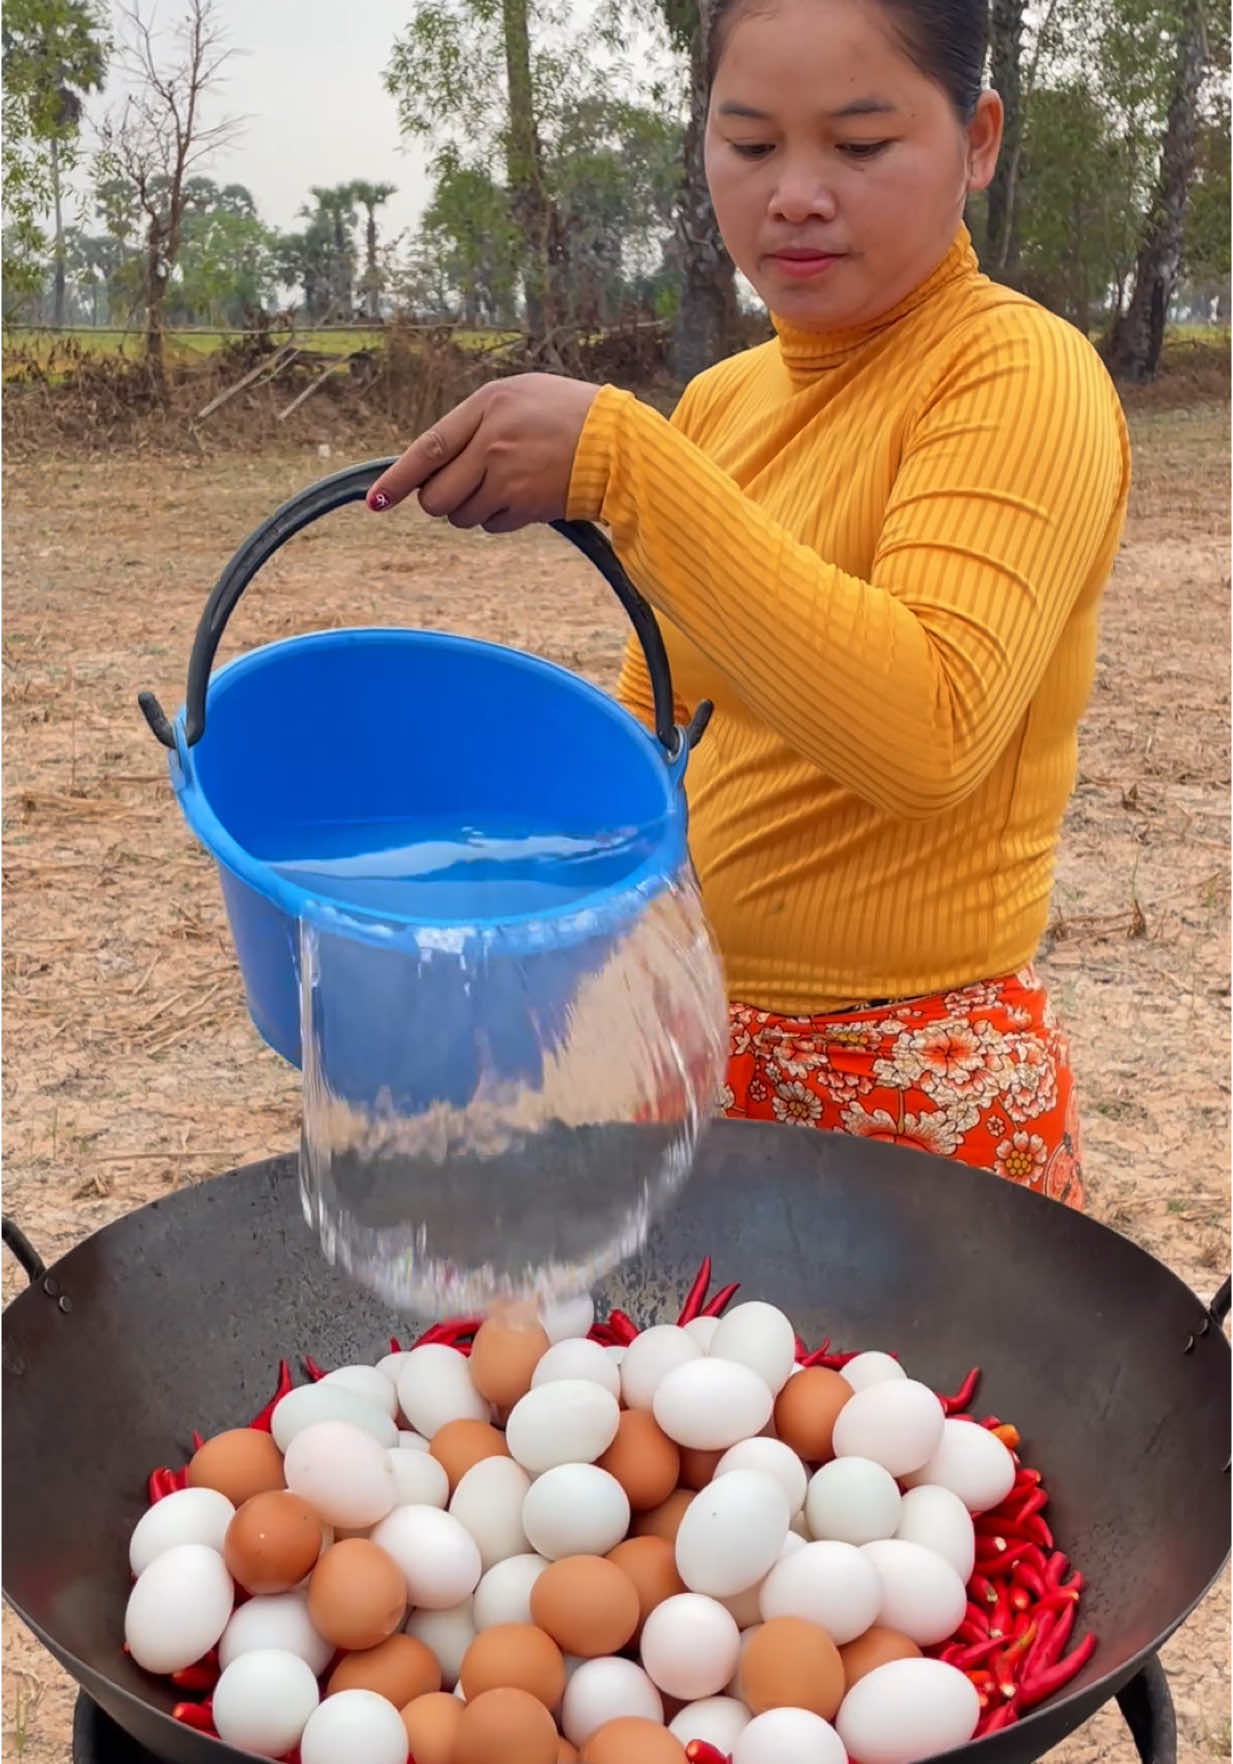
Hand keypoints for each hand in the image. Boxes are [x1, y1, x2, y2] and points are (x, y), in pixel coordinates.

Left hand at [366, 373, 601, 533]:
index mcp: (486, 407)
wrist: (618, 443)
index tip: (376, 501)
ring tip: (503, 485)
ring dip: (472, 509)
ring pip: (462, 515)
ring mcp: (508, 478)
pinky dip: (500, 518)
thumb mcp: (519, 396)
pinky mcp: (527, 507)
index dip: (397, 480)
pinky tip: (524, 497)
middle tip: (461, 489)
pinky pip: (492, 525)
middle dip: (440, 501)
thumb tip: (437, 457)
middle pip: (436, 496)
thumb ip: (476, 421)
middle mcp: (491, 443)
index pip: (428, 449)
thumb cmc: (568, 414)